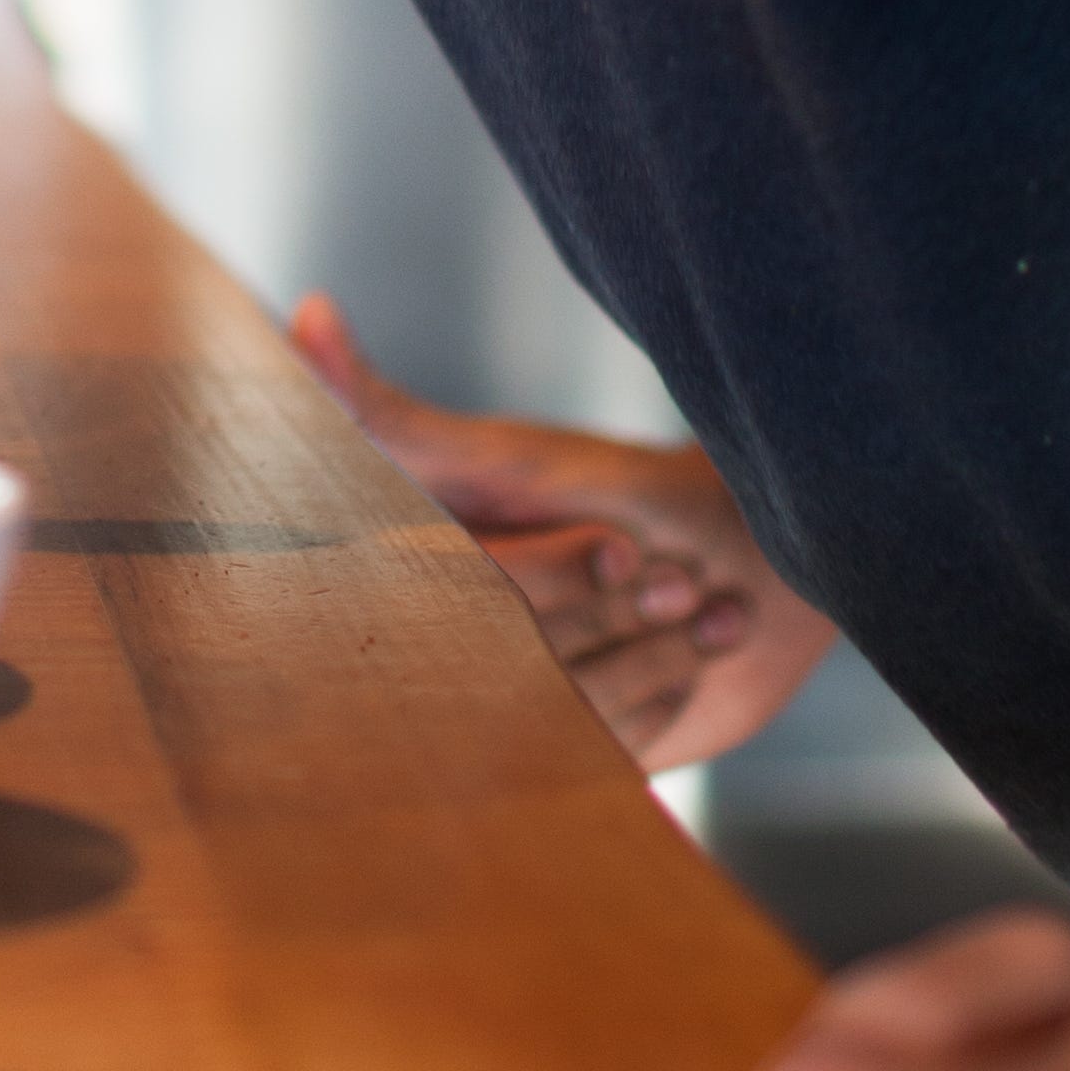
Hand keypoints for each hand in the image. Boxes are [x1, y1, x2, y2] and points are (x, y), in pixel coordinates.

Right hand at [288, 294, 836, 768]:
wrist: (763, 561)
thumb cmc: (634, 491)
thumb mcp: (511, 456)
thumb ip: (393, 413)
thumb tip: (306, 311)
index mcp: (425, 573)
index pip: (481, 600)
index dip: (565, 576)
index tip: (622, 541)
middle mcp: (456, 645)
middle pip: (529, 663)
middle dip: (622, 613)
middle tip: (675, 574)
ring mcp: (513, 707)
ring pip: (573, 716)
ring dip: (658, 659)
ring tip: (699, 608)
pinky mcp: (569, 753)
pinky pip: (606, 759)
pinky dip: (665, 705)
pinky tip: (687, 659)